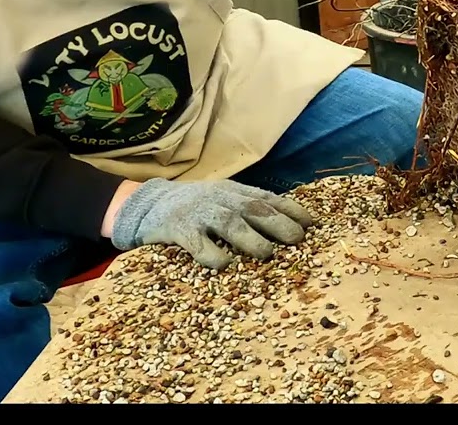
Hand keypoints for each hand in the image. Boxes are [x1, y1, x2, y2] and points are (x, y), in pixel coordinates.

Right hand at [108, 177, 314, 268]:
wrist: (146, 203)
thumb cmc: (194, 206)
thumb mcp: (222, 199)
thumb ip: (248, 208)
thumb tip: (290, 226)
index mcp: (233, 192)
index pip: (268, 197)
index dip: (291, 209)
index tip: (311, 224)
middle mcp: (220, 199)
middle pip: (254, 208)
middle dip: (278, 223)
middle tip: (297, 240)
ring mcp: (199, 213)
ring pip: (230, 224)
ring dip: (251, 239)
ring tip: (267, 254)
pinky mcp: (179, 230)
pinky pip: (198, 243)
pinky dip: (213, 255)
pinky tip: (224, 265)